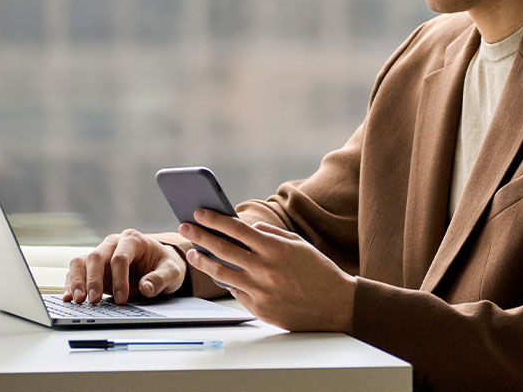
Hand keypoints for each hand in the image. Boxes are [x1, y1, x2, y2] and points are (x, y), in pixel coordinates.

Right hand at [64, 228, 186, 304]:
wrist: (159, 265)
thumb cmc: (164, 265)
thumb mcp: (172, 272)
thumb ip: (161, 279)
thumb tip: (145, 288)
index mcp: (133, 240)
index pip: (120, 257)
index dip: (119, 278)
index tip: (121, 299)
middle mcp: (113, 244)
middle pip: (96, 256)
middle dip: (93, 279)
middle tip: (93, 300)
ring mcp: (101, 254)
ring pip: (81, 262)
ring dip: (77, 280)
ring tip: (78, 300)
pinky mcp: (92, 268)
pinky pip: (76, 272)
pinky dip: (71, 284)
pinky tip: (69, 297)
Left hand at [179, 210, 356, 332]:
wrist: (337, 305)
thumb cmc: (318, 271)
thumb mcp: (298, 245)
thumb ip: (271, 234)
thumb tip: (247, 228)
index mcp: (276, 248)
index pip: (238, 229)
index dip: (216, 220)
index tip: (200, 213)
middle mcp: (266, 269)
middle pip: (224, 249)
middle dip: (201, 236)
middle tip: (185, 227)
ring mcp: (262, 291)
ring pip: (223, 273)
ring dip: (204, 261)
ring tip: (193, 253)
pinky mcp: (260, 309)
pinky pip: (237, 292)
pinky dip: (227, 282)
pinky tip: (219, 274)